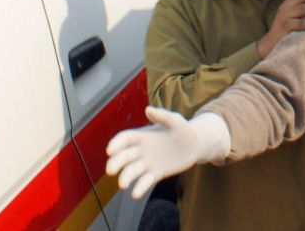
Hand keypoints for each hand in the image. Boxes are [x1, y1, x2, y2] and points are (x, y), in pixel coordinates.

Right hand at [105, 107, 230, 198]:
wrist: (195, 145)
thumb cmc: (183, 129)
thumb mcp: (175, 120)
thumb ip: (163, 116)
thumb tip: (148, 109)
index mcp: (142, 136)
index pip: (124, 139)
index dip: (116, 144)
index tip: (110, 151)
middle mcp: (140, 151)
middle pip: (123, 157)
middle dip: (115, 163)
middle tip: (111, 170)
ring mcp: (146, 163)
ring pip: (131, 171)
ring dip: (125, 178)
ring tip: (123, 185)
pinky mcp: (155, 174)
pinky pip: (145, 182)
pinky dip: (139, 188)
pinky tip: (135, 194)